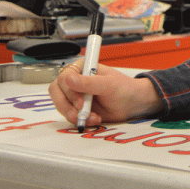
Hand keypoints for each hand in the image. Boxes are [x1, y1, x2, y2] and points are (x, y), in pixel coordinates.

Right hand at [48, 60, 162, 127]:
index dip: (69, 91)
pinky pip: (69, 115)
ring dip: (74, 115)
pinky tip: (95, 119)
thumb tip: (67, 79)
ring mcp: (74, 95)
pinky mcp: (77, 108)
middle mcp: (75, 80)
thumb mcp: (108, 85)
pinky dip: (80, 120)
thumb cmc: (123, 89)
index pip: (63, 77)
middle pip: (57, 92)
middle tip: (81, 114)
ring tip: (93, 118)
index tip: (81, 103)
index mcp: (81, 68)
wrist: (132, 104)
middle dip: (67, 105)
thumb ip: (88, 83)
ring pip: (61, 105)